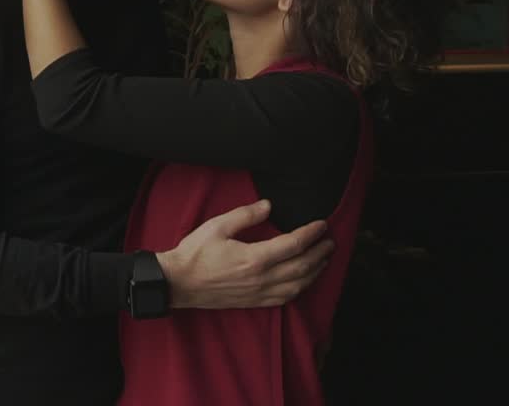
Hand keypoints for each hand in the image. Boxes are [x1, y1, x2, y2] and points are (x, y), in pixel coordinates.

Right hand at [156, 200, 333, 308]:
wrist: (178, 283)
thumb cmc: (194, 253)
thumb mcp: (216, 226)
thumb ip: (245, 215)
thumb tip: (268, 206)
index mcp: (254, 258)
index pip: (293, 244)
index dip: (311, 234)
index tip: (322, 224)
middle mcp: (261, 278)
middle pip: (302, 266)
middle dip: (320, 253)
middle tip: (330, 241)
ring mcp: (258, 293)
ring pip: (298, 285)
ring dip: (315, 272)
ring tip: (324, 260)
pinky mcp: (254, 302)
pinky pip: (285, 298)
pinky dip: (300, 289)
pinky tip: (304, 281)